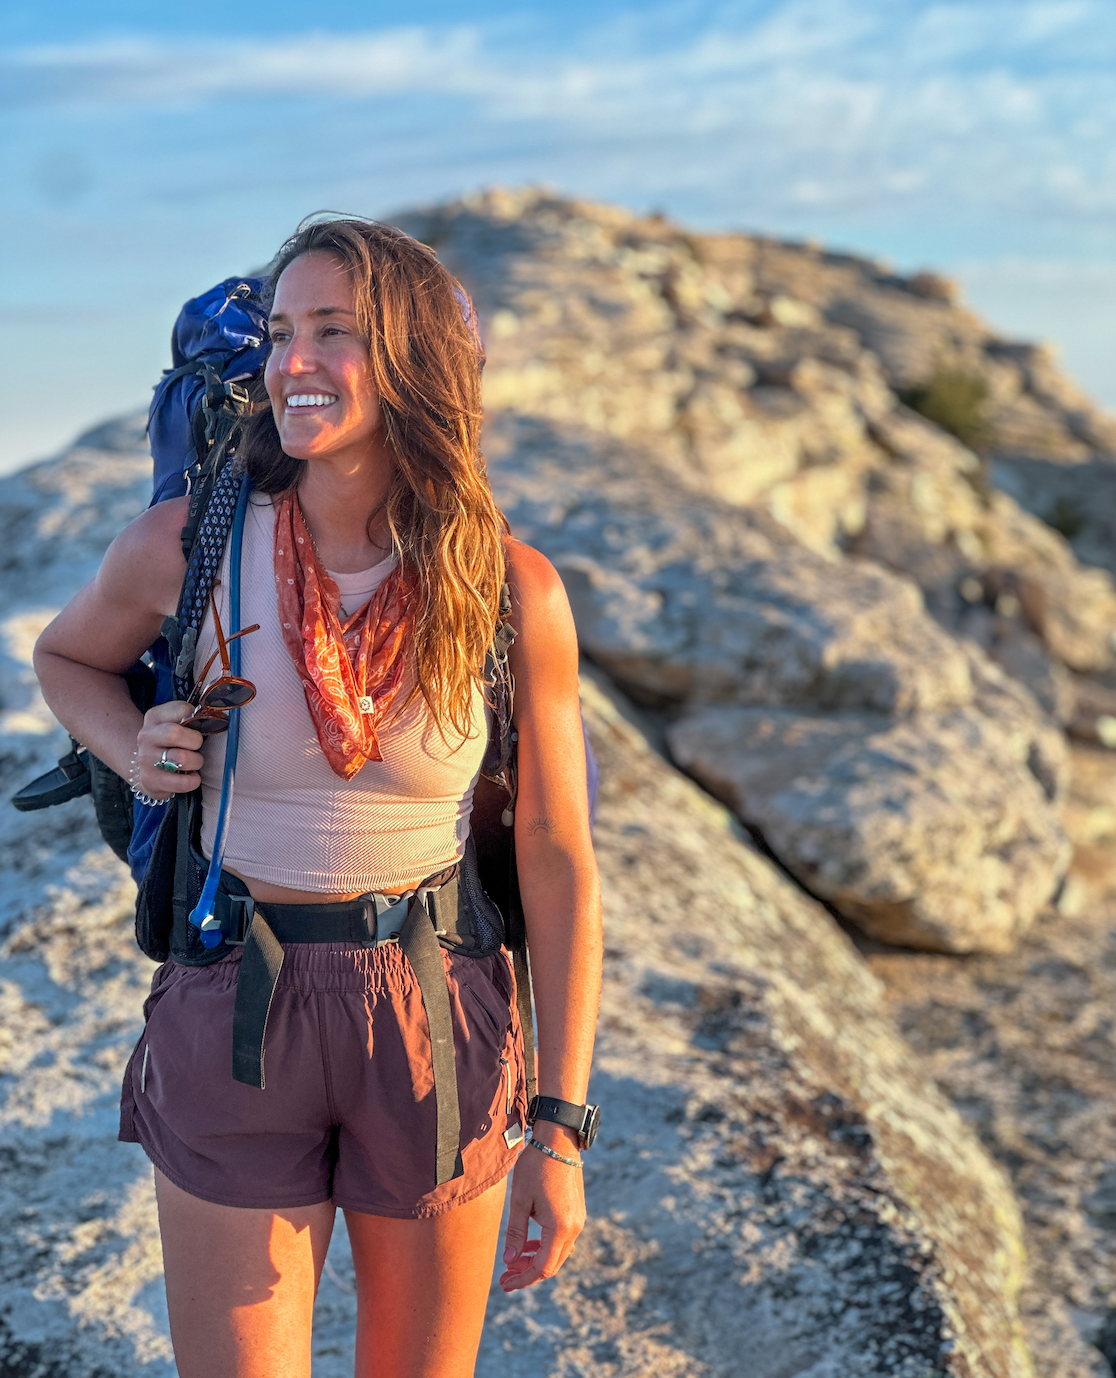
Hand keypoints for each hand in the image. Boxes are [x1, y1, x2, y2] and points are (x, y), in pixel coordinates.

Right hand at [133, 701, 205, 797]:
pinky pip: (182, 782)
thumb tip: (213, 716)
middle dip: (195, 741)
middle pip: (175, 733)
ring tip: (193, 762)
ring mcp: (145, 759)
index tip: (196, 727)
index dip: (197, 719)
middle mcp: (146, 736)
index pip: (182, 710)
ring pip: (182, 758)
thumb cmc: (170, 742)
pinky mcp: (150, 781)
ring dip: (196, 762)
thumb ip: (190, 716)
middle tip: (196, 747)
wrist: (147, 767)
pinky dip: (193, 780)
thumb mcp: (175, 722)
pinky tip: (189, 775)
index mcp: (154, 717)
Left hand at [499, 1123, 584, 1290]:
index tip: (504, 1285)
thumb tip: (510, 1261)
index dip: (523, 1279)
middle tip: (505, 1276)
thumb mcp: (520, 1200)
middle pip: (552, 1264)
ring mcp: (578, 1220)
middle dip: (528, 1273)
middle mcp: (574, 1228)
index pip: (542, 1268)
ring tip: (514, 1261)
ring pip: (558, 1252)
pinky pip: (562, 1238)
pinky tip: (530, 1243)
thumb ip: (516, 1234)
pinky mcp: (577, 1212)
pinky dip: (546, 1246)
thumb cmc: (536, 1166)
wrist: (559, 1139)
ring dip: (537, 1259)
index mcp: (560, 1228)